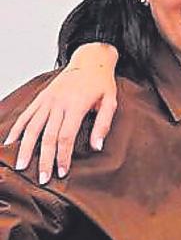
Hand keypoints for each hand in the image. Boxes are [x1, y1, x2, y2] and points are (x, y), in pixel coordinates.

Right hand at [3, 43, 118, 183]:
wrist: (90, 60)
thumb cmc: (102, 83)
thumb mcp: (111, 102)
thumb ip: (103, 125)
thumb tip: (96, 147)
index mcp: (76, 105)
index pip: (66, 136)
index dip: (63, 156)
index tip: (62, 172)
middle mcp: (58, 103)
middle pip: (47, 136)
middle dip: (44, 159)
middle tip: (42, 178)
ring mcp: (46, 100)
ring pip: (32, 127)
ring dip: (26, 148)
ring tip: (21, 166)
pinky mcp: (40, 98)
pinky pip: (25, 115)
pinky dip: (16, 129)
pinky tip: (10, 143)